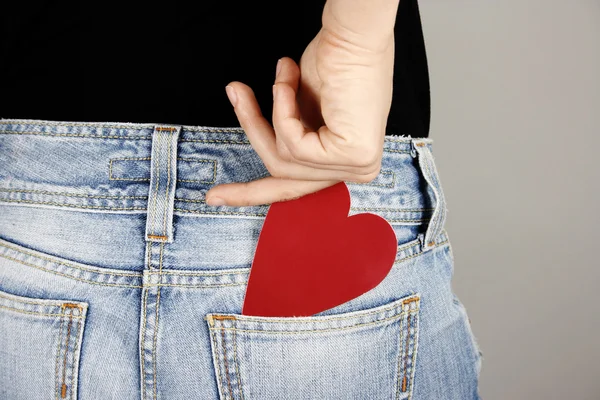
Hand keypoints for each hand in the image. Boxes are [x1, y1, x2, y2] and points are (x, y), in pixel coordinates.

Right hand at [205, 20, 394, 206]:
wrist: (352, 33)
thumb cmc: (333, 62)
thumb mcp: (301, 111)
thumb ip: (289, 135)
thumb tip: (258, 137)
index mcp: (347, 160)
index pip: (297, 185)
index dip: (254, 193)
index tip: (216, 197)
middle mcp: (357, 169)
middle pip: (287, 180)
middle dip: (246, 187)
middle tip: (214, 190)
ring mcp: (359, 166)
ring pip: (283, 160)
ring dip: (268, 113)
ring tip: (280, 75)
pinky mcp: (355, 156)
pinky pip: (293, 144)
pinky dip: (282, 108)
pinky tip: (289, 80)